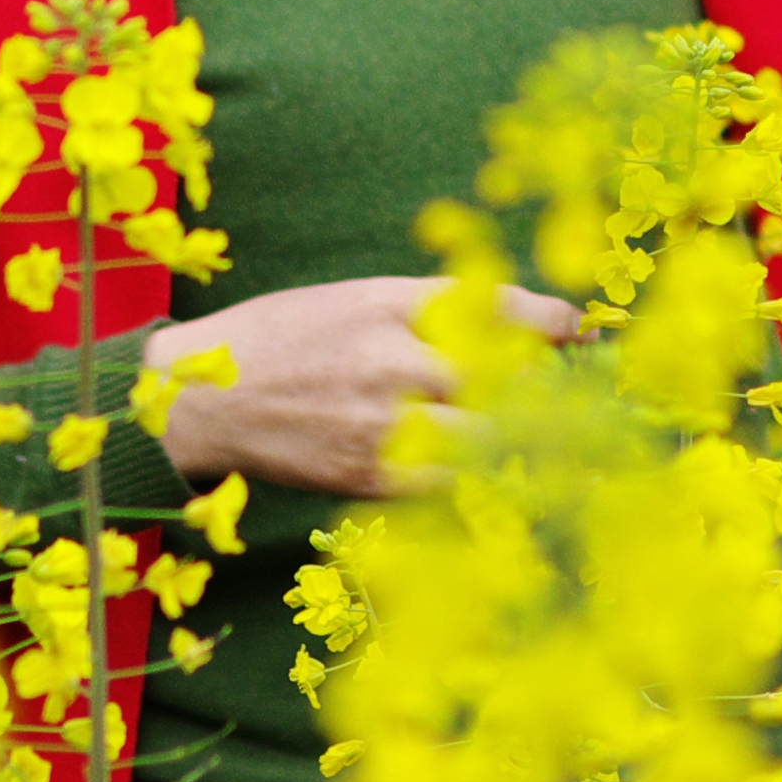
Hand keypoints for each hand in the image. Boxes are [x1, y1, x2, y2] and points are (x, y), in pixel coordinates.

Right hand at [142, 275, 579, 497]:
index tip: (581, 329)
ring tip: (541, 438)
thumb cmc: (280, 340)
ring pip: (485, 433)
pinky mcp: (369, 474)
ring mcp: (382, 421)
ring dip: (519, 436)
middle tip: (565, 391)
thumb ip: (422, 312)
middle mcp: (391, 358)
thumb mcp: (351, 300)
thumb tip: (502, 327)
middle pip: (503, 373)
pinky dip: (479, 478)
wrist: (200, 398)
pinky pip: (450, 482)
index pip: (494, 304)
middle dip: (542, 384)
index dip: (551, 319)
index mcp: (388, 302)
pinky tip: (493, 475)